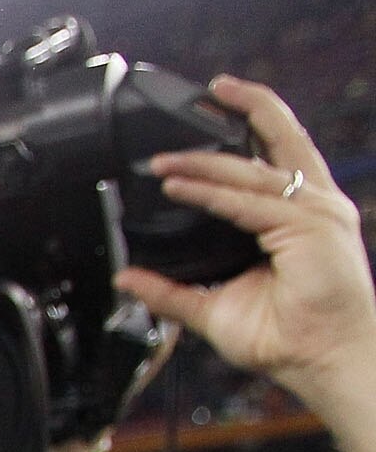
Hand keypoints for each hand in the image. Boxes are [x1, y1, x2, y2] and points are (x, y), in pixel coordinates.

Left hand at [115, 75, 375, 406]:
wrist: (323, 361)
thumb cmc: (287, 336)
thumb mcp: (214, 307)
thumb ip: (171, 291)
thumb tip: (127, 278)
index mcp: (302, 214)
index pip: (279, 153)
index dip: (252, 123)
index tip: (218, 103)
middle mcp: (314, 205)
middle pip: (281, 138)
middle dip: (243, 108)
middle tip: (208, 90)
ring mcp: (317, 213)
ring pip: (254, 170)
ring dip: (204, 160)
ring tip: (163, 159)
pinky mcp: (311, 227)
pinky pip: (248, 203)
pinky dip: (211, 193)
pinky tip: (179, 186)